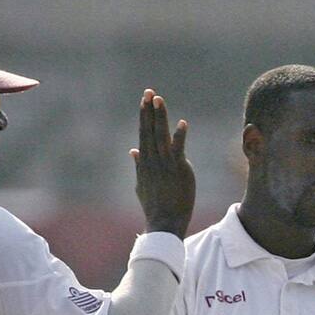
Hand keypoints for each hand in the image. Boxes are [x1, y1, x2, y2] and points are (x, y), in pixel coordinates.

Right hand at [132, 89, 194, 238]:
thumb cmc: (154, 205)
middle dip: (148, 110)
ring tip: (159, 100)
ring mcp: (164, 165)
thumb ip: (139, 165)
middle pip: (149, 130)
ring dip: (160, 117)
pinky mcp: (178, 171)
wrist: (164, 222)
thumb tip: (132, 151)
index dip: (144, 116)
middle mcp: (152, 161)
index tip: (144, 100)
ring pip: (160, 136)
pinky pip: (178, 150)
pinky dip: (179, 137)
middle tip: (149, 92)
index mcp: (144, 162)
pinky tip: (182, 123)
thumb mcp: (142, 184)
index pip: (143, 133)